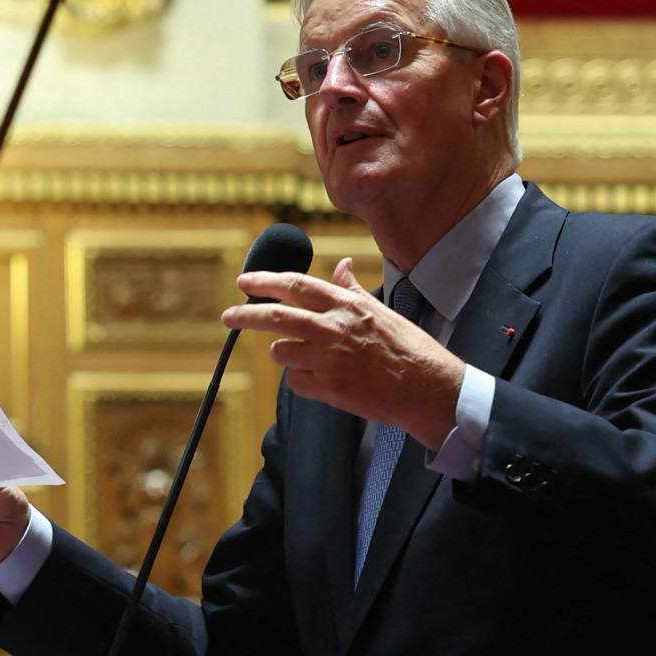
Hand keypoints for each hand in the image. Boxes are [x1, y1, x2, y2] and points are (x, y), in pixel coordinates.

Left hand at [221, 257, 464, 450]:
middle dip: (245, 315)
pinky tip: (324, 381)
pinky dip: (302, 381)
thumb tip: (340, 266)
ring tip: (309, 358)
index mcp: (346, 305)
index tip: (244, 281)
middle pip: (276, 317)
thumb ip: (352, 290)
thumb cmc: (409, 349)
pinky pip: (295, 381)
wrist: (428, 389)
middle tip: (228, 316)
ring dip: (286, 354)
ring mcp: (329, 359)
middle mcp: (334, 328)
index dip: (265, 281)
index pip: (296, 285)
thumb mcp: (381, 311)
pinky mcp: (328, 388)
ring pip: (281, 352)